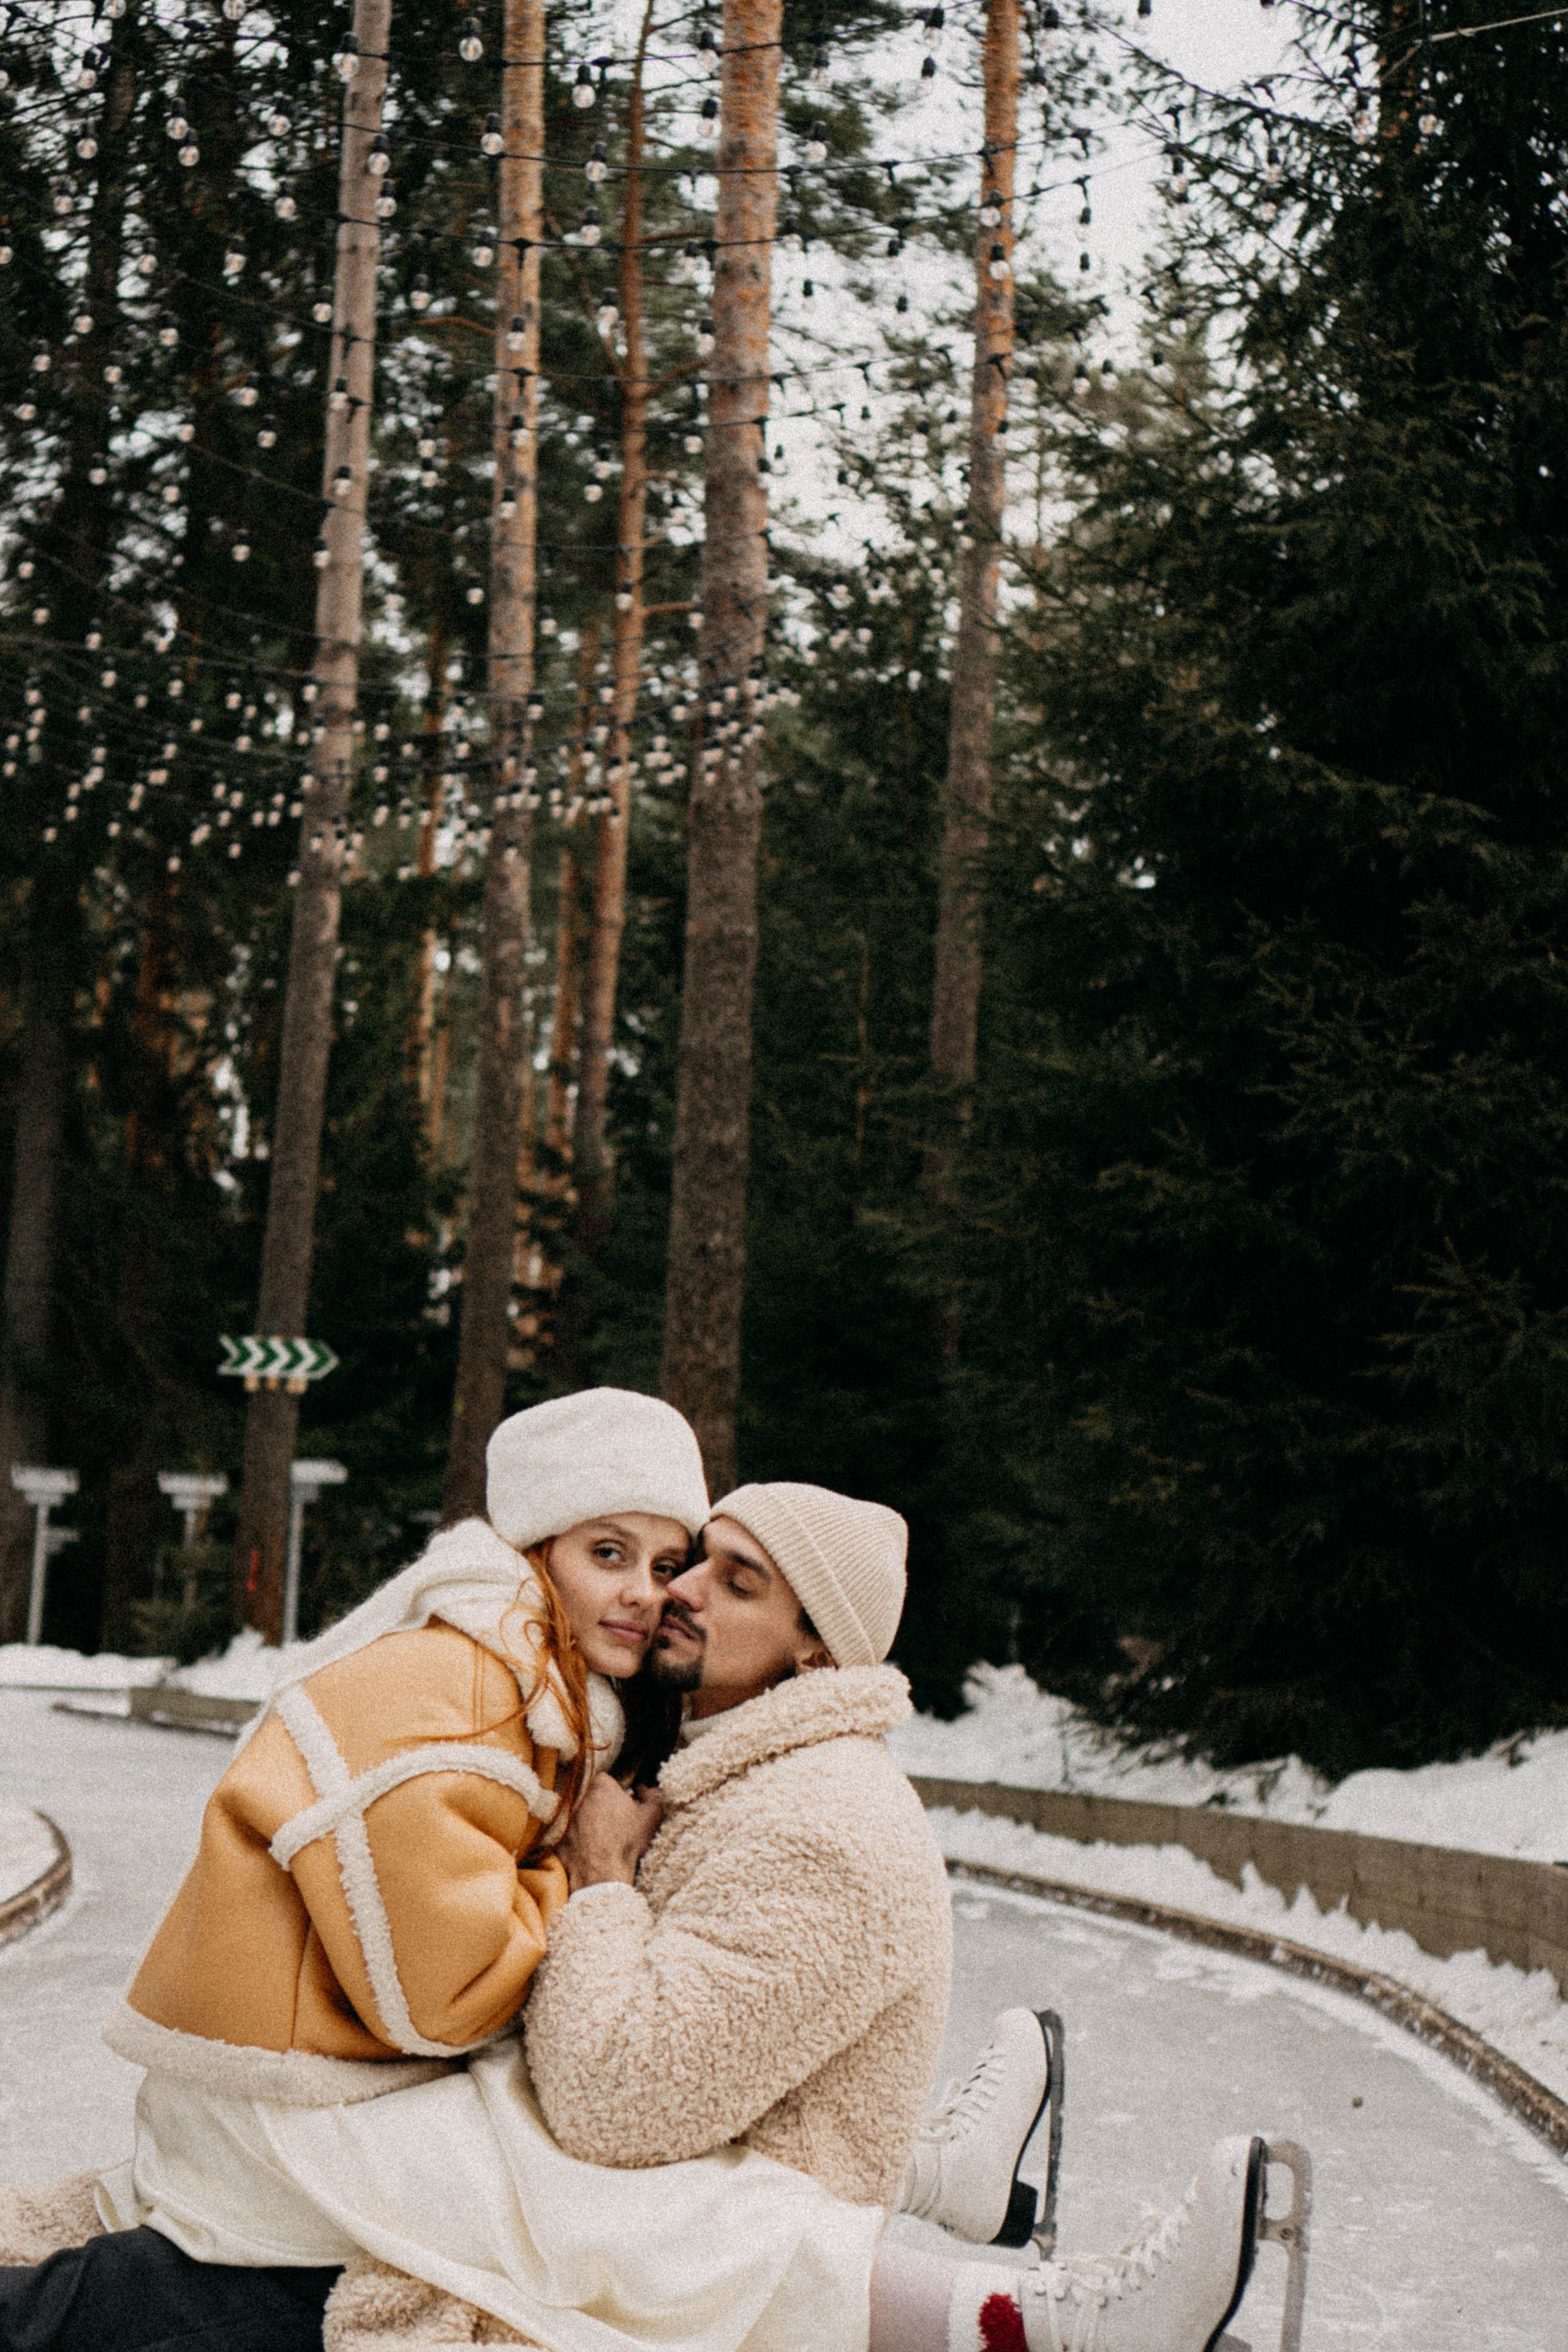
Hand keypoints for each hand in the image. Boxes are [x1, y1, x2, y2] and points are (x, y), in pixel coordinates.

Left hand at [558, 1772, 662, 1893]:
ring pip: (576, 1812)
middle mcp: (577, 1796)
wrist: (602, 1875)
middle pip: (589, 1795)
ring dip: (585, 1820)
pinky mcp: (554, 1835)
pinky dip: (572, 1838)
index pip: (607, 1781)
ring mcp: (563, 1815)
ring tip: (598, 1838)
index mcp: (600, 1785)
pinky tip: (584, 1849)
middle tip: (610, 1822)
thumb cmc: (627, 1843)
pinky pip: (564, 1832)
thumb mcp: (652, 1816)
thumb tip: (645, 1789)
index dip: (615, 1793)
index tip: (620, 1806)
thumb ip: (652, 1795)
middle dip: (598, 1805)